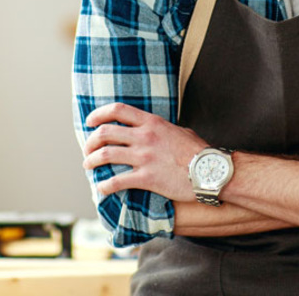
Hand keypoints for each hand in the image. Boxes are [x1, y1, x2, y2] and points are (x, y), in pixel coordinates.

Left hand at [83, 103, 206, 201]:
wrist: (211, 171)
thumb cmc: (199, 152)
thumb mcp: (179, 131)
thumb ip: (162, 129)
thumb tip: (156, 130)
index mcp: (152, 122)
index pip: (118, 110)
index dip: (98, 114)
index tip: (89, 122)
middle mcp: (145, 136)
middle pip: (105, 132)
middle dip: (90, 141)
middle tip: (87, 150)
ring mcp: (145, 157)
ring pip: (106, 154)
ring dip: (92, 161)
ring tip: (88, 166)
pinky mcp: (147, 178)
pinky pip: (117, 181)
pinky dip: (104, 185)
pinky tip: (102, 189)